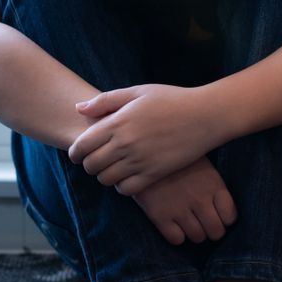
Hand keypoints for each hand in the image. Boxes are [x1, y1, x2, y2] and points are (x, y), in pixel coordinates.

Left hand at [68, 84, 212, 194]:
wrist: (206, 115)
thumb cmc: (173, 100)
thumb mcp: (139, 92)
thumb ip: (106, 100)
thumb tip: (79, 108)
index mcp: (118, 122)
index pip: (81, 146)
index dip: (76, 152)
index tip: (80, 153)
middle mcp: (125, 143)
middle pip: (91, 166)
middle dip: (90, 165)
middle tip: (98, 161)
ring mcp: (140, 160)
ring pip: (106, 179)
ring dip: (105, 176)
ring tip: (114, 168)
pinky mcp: (155, 173)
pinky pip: (127, 189)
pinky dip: (123, 186)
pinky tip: (129, 176)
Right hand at [130, 156, 237, 244]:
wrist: (144, 153)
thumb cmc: (177, 158)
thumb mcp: (202, 165)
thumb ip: (213, 185)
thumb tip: (220, 204)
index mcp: (213, 185)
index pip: (230, 216)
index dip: (226, 219)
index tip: (220, 216)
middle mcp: (200, 200)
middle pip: (216, 232)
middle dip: (213, 231)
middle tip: (205, 225)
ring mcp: (180, 209)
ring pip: (197, 237)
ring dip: (196, 234)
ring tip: (190, 224)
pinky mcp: (160, 216)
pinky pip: (176, 239)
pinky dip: (177, 236)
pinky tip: (174, 226)